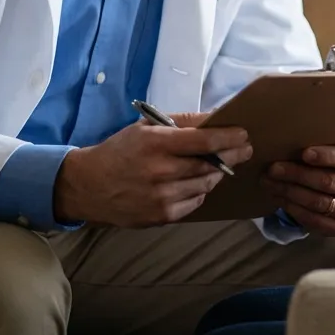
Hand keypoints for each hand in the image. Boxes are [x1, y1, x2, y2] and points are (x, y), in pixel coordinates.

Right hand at [54, 113, 252, 227]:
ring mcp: (161, 197)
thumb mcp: (147, 127)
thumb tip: (217, 118)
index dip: (230, 137)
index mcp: (157, 143)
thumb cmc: (122, 150)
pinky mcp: (161, 216)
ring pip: (206, 184)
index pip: (205, 141)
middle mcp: (160, 171)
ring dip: (217, 173)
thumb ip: (183, 122)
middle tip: (245, 149)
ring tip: (219, 164)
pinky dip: (200, 191)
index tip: (245, 134)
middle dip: (233, 155)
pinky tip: (195, 182)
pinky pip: (195, 202)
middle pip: (211, 164)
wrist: (88, 186)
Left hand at [262, 144, 334, 236]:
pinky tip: (281, 199)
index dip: (327, 156)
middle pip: (329, 182)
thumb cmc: (334, 159)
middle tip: (273, 168)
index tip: (304, 153)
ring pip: (319, 202)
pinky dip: (295, 210)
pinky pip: (316, 221)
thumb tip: (291, 137)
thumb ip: (324, 141)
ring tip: (270, 182)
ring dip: (291, 192)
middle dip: (297, 174)